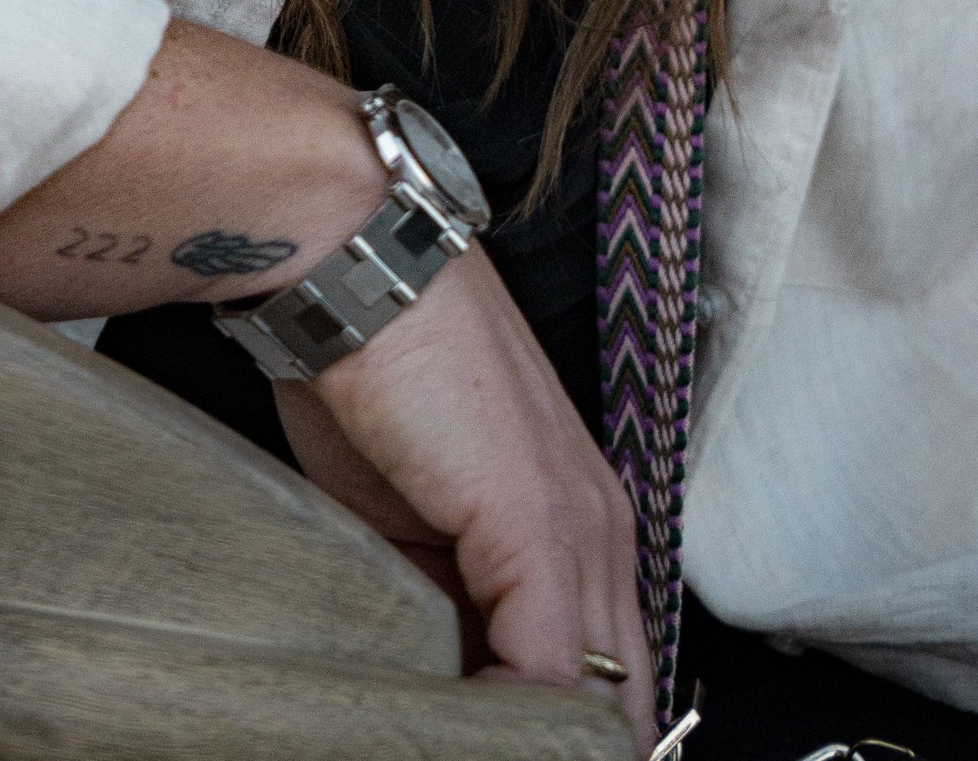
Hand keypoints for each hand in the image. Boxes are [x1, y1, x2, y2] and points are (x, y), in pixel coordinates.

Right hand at [279, 242, 650, 729]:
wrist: (356, 265)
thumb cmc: (372, 376)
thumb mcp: (416, 524)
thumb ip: (451, 608)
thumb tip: (446, 695)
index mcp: (582, 526)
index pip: (606, 677)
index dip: (558, 734)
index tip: (497, 750)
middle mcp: (603, 529)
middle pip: (621, 699)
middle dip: (562, 748)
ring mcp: (579, 526)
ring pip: (599, 696)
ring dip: (531, 743)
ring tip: (462, 755)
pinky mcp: (538, 525)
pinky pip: (549, 673)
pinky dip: (508, 724)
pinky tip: (457, 736)